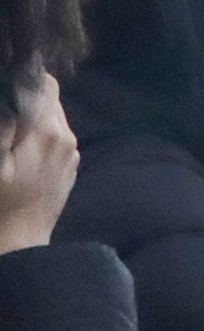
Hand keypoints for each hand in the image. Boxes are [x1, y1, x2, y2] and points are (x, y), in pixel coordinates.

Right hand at [0, 72, 78, 254]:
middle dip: (25, 101)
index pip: (44, 85)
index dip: (23, 81)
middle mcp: (66, 137)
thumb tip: (11, 94)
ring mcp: (70, 155)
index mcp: (46, 131)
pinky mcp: (68, 170)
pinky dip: (38, 139)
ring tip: (10, 141)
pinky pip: (55, 141)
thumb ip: (4, 125)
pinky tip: (18, 157)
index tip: (6, 89)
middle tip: (6, 116)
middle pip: (49, 101)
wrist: (17, 250)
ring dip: (32, 121)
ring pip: (53, 120)